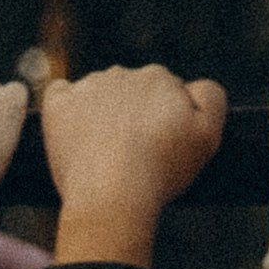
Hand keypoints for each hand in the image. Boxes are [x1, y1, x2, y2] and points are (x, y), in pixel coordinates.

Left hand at [42, 67, 226, 267]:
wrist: (112, 194)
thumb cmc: (161, 171)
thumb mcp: (208, 136)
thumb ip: (210, 99)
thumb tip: (196, 85)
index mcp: (160, 78)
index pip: (165, 94)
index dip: (164, 122)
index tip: (160, 149)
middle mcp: (123, 73)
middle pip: (131, 93)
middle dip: (133, 117)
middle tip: (134, 157)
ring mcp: (88, 87)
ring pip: (97, 95)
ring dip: (102, 116)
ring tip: (105, 157)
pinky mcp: (58, 104)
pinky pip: (61, 95)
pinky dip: (67, 111)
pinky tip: (74, 135)